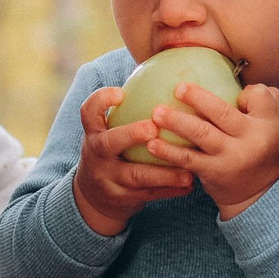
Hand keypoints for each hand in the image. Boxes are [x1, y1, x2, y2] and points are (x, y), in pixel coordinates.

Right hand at [71, 86, 195, 236]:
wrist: (93, 198)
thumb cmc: (112, 153)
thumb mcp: (108, 134)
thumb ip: (127, 113)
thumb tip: (166, 79)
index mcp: (94, 133)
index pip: (89, 112)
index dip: (101, 101)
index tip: (120, 92)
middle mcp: (97, 154)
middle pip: (109, 143)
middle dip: (130, 134)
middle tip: (153, 128)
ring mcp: (107, 179)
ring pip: (135, 176)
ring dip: (164, 173)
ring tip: (188, 169)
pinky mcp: (121, 198)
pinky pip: (149, 194)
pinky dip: (169, 190)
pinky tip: (189, 184)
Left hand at [145, 81, 278, 219]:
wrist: (260, 196)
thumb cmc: (264, 151)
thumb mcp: (278, 128)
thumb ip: (266, 102)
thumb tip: (243, 84)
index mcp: (269, 125)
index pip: (260, 97)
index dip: (248, 93)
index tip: (238, 93)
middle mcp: (251, 141)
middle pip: (223, 113)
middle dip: (198, 98)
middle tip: (178, 87)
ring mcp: (230, 158)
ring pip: (201, 133)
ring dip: (176, 122)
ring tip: (157, 113)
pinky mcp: (213, 173)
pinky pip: (188, 159)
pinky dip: (168, 151)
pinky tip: (152, 144)